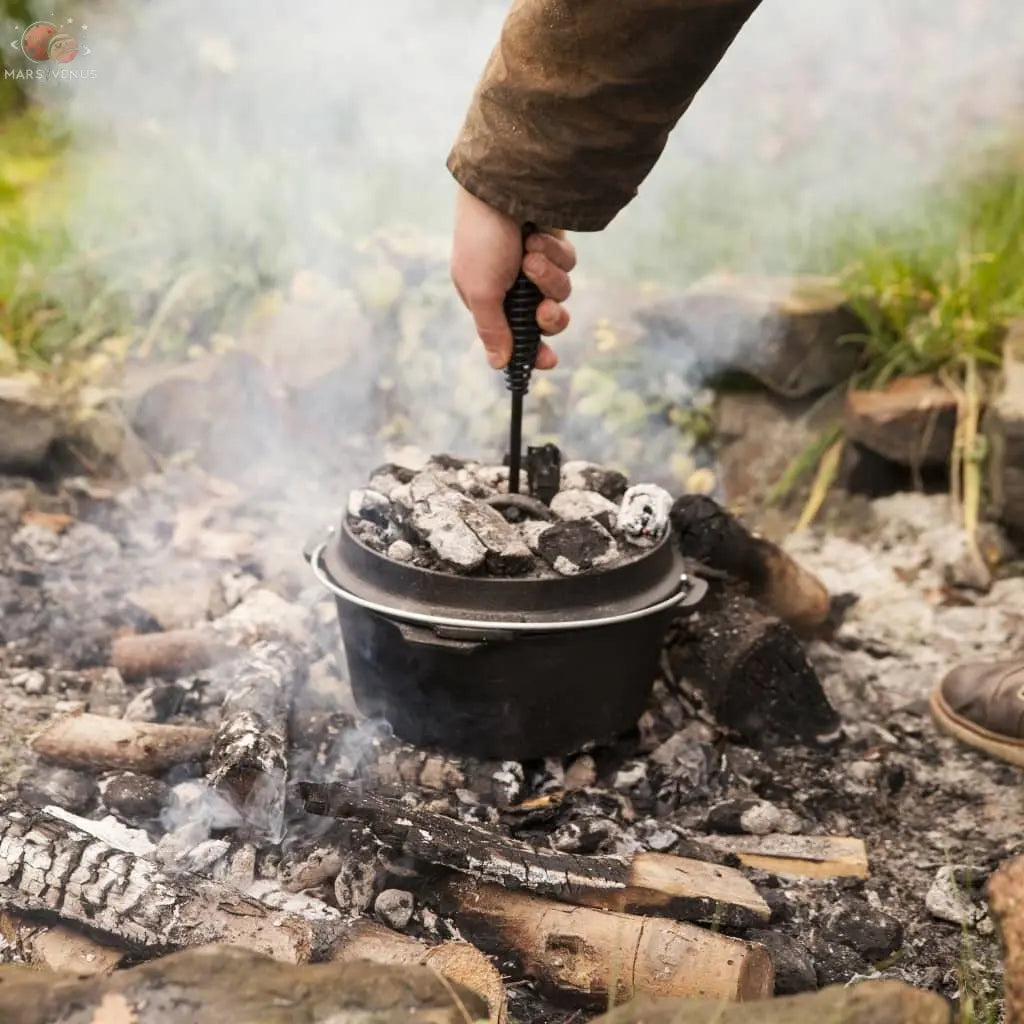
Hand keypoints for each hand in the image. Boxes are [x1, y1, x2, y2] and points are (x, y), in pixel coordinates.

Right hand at [451, 185, 575, 369]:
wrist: (501, 185)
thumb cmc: (483, 239)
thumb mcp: (482, 291)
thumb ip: (493, 330)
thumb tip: (499, 364)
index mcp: (488, 300)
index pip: (514, 337)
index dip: (532, 352)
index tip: (548, 361)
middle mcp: (512, 286)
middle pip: (545, 321)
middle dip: (549, 318)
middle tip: (546, 309)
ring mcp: (535, 266)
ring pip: (560, 292)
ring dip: (548, 277)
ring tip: (531, 255)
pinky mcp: (553, 246)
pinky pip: (567, 264)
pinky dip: (555, 253)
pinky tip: (538, 236)